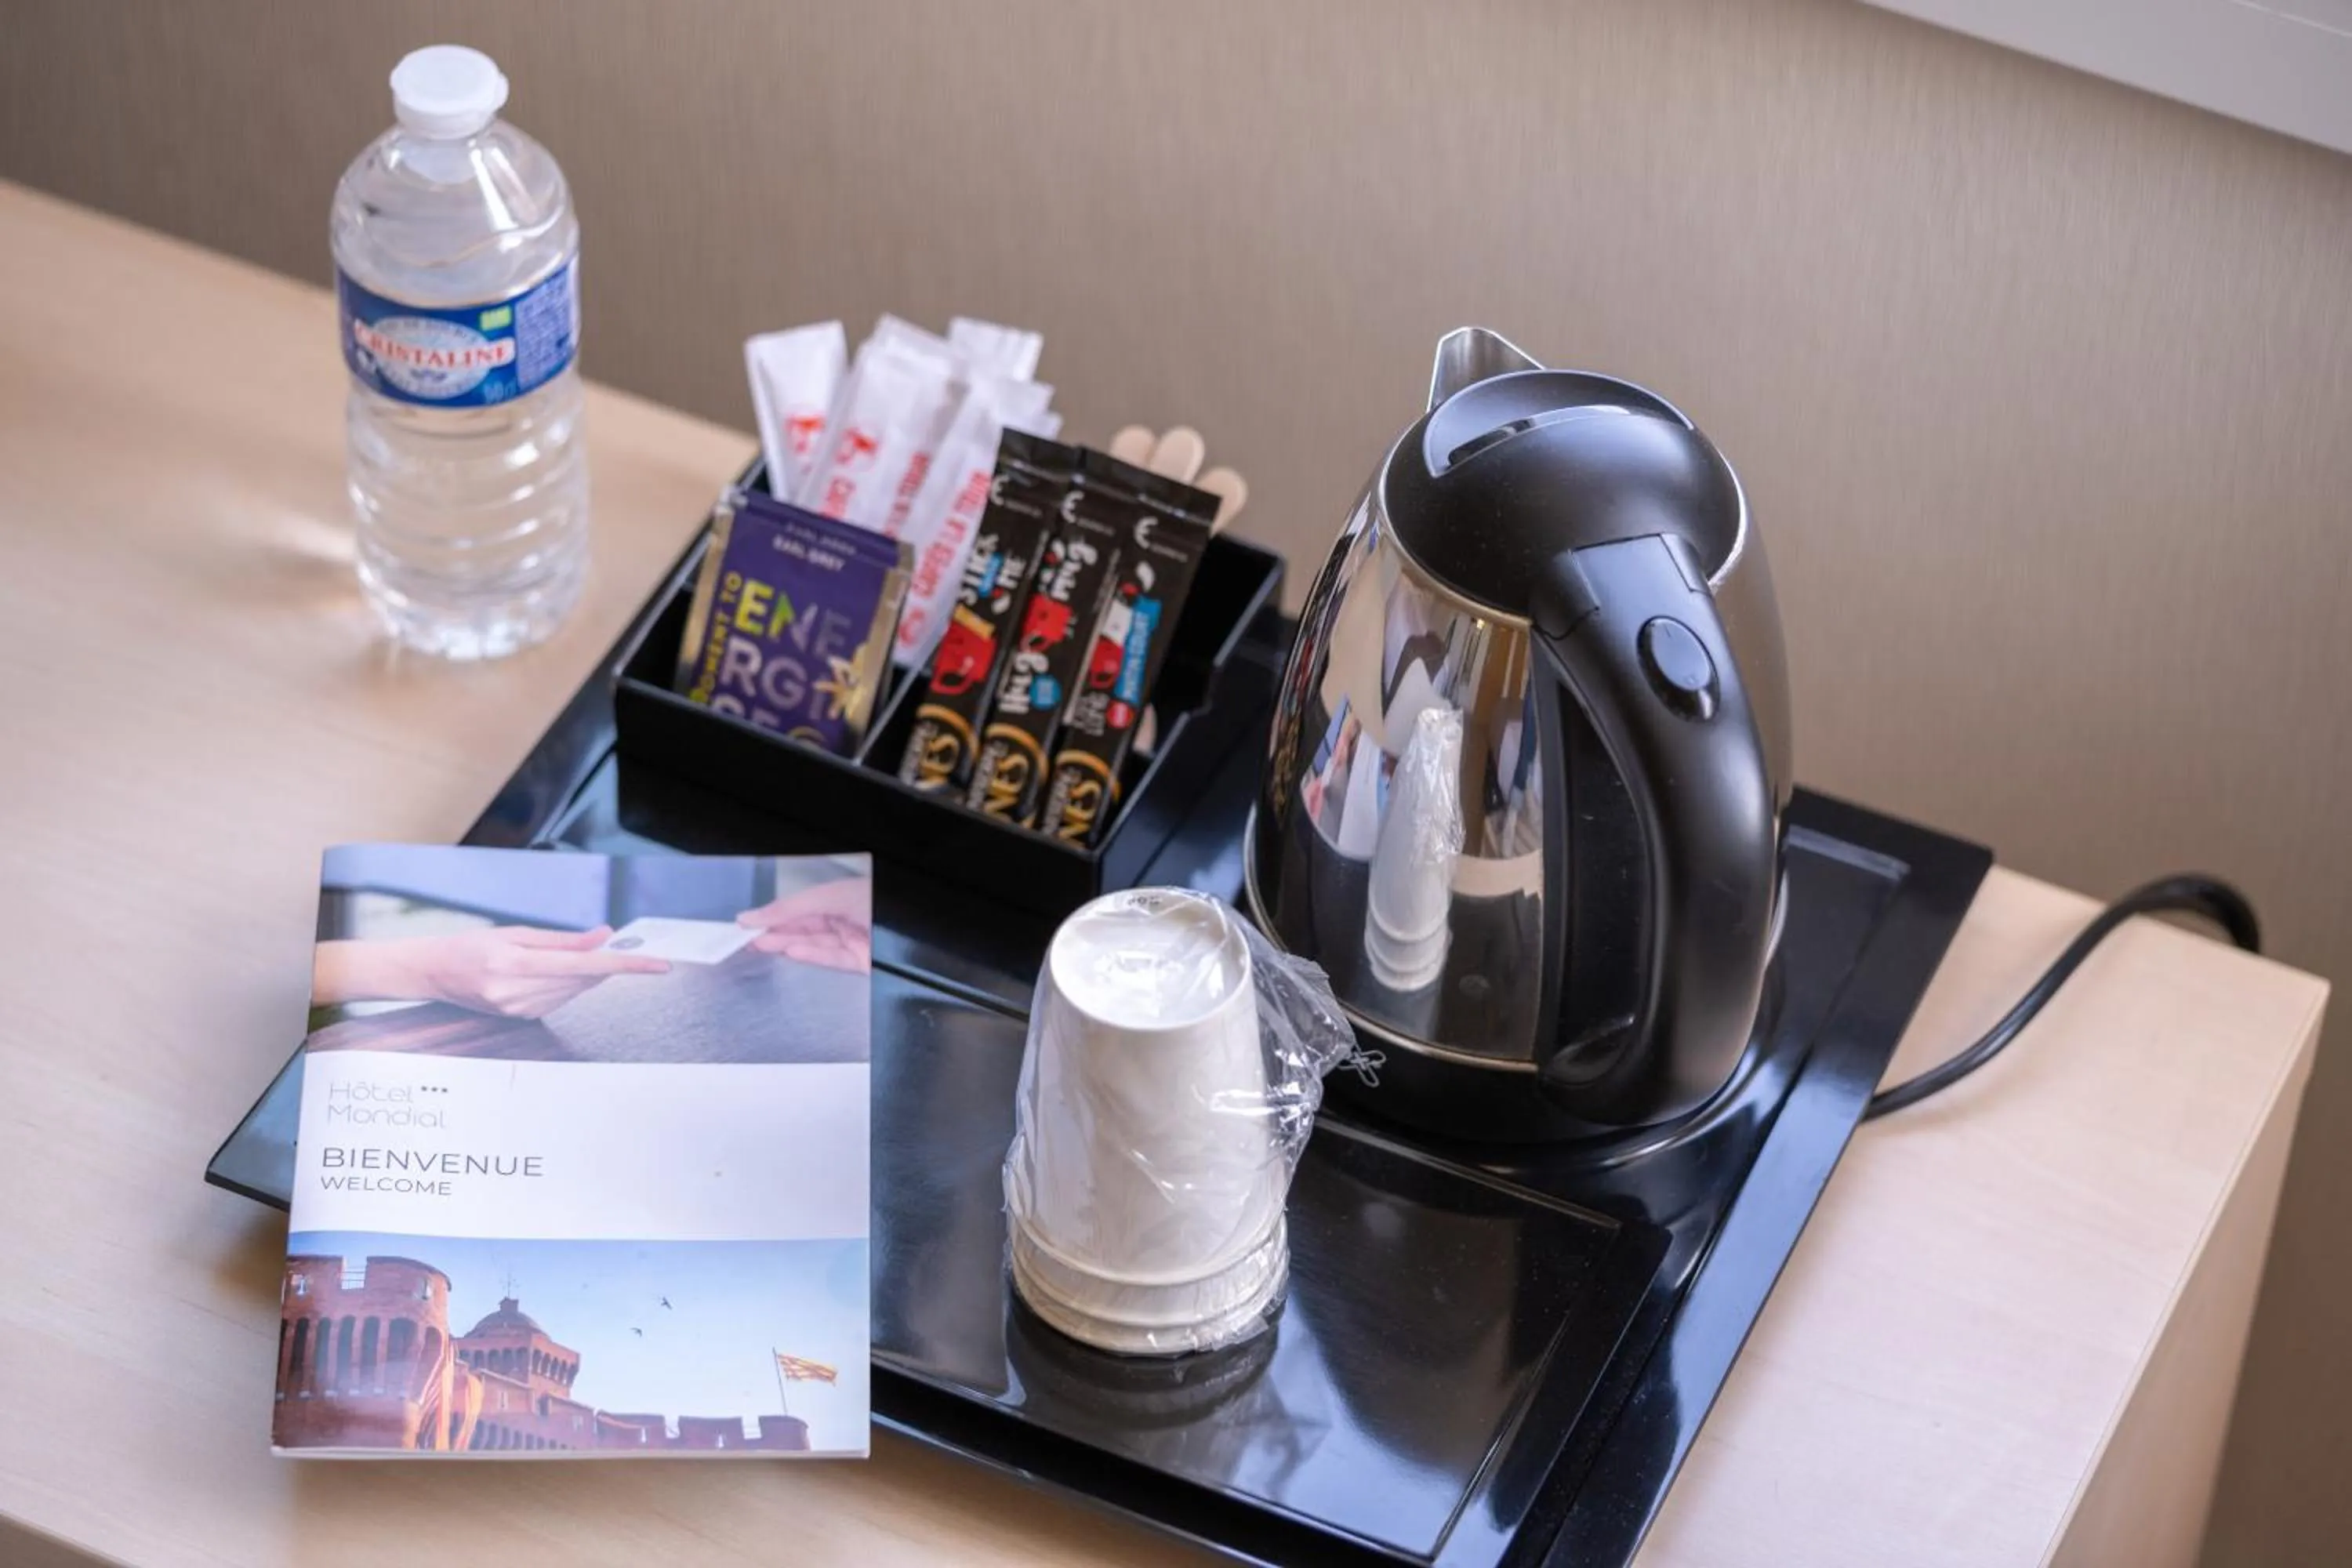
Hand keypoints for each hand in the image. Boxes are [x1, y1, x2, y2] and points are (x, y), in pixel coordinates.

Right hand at [312, 927, 669, 1018]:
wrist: (432, 974)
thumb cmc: (470, 946)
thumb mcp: (516, 933)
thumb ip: (564, 940)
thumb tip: (606, 936)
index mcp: (515, 966)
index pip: (586, 967)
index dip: (626, 965)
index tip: (659, 965)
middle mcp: (517, 994)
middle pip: (584, 980)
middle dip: (604, 963)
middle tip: (616, 943)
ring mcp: (518, 1011)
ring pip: (575, 991)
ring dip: (584, 974)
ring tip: (564, 956)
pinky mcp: (520, 1019)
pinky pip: (559, 1001)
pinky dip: (567, 985)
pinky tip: (549, 973)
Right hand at [737, 877, 871, 972]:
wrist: (912, 927)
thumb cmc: (878, 898)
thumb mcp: (831, 896)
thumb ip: (792, 908)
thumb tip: (755, 915)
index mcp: (839, 896)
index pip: (798, 907)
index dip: (771, 914)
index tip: (745, 922)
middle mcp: (845, 916)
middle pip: (803, 927)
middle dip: (774, 932)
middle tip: (744, 938)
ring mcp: (853, 940)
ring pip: (813, 944)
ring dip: (786, 944)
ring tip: (760, 944)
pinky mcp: (861, 961)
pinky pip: (831, 959)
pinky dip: (810, 956)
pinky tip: (790, 952)